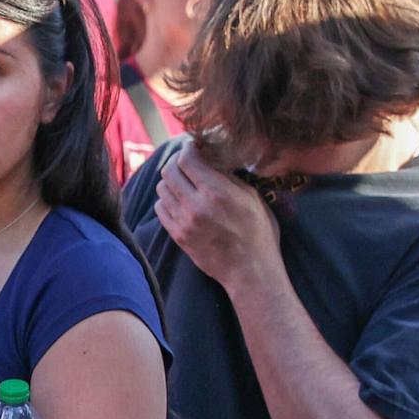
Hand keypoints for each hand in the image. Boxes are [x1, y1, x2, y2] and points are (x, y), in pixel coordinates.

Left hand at [154, 140, 281, 293]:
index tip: (194, 147)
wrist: (250, 270)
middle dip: (177, 162)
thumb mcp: (251, 197)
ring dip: (171, 182)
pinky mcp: (177, 236)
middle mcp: (196, 205)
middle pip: (168, 171)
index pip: (187, 159)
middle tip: (187, 163)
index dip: (188, 148)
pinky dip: (167, 201)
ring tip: (184, 183)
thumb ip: (228, 176)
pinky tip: (180, 201)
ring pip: (161, 189)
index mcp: (217, 192)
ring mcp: (183, 222)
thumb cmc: (258, 232)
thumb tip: (211, 158)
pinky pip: (160, 209)